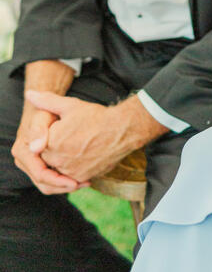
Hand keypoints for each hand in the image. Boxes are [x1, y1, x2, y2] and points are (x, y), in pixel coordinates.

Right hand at [11, 101, 85, 194]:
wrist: (49, 109)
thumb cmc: (49, 111)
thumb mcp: (45, 114)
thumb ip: (40, 128)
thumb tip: (36, 148)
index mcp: (22, 150)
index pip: (40, 174)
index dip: (58, 180)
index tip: (75, 182)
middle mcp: (24, 161)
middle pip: (44, 183)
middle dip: (63, 186)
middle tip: (84, 183)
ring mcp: (32, 165)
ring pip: (48, 185)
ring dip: (65, 187)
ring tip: (84, 182)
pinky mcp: (41, 165)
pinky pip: (51, 180)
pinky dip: (65, 182)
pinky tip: (81, 178)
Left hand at [26, 90, 166, 183]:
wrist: (122, 130)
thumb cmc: (95, 116)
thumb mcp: (70, 105)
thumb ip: (46, 101)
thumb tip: (30, 94)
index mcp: (52, 141)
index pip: (39, 142)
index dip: (51, 134)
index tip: (64, 128)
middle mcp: (59, 159)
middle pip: (48, 155)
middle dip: (55, 146)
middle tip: (72, 136)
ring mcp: (70, 170)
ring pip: (58, 166)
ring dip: (63, 158)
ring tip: (78, 144)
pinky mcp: (82, 178)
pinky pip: (70, 175)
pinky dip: (74, 167)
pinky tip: (83, 154)